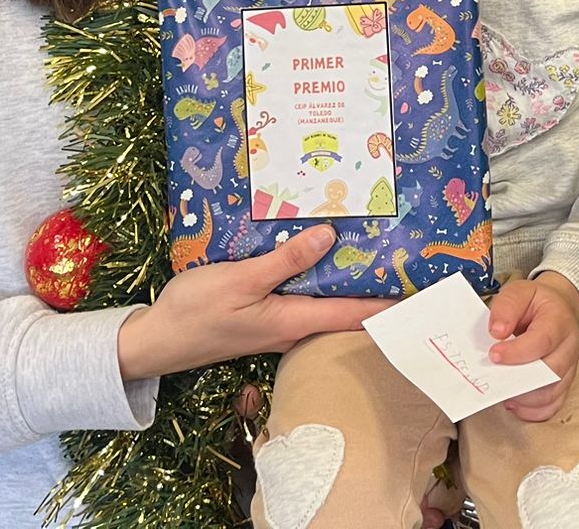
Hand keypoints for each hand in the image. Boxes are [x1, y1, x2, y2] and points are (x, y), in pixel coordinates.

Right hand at [115, 226, 389, 380]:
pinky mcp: (261, 317)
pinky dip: (316, 283)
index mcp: (292, 321)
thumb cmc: (197, 310)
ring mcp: (276, 325)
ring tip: (372, 258)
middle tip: (404, 265)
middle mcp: (291, 328)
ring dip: (345, 286)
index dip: (387, 306)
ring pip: (322, 306)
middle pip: (343, 312)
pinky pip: (300, 300)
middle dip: (374, 292)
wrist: (158, 341)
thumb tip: (330, 237)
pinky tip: (317, 262)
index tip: (421, 296)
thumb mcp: (241, 279)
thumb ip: (285, 260)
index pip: (352, 315)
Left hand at [487, 271, 578, 421]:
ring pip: (552, 394)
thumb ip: (506, 307)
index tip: (493, 355)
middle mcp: (570, 346)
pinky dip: (531, 411)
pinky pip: (552, 406)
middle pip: (551, 372)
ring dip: (524, 398)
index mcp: (559, 320)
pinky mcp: (564, 384)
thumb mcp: (519, 291)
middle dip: (520, 379)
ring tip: (501, 390)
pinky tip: (513, 402)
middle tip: (494, 377)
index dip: (517, 352)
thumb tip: (497, 332)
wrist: (556, 308)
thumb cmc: (535, 302)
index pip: (542, 341)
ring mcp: (570, 368)